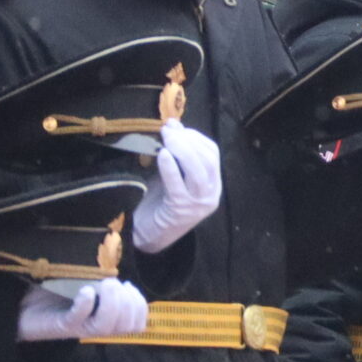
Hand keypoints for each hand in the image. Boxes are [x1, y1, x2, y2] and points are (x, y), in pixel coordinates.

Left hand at [18, 279, 149, 341]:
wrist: (20, 307)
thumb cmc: (53, 293)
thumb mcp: (83, 283)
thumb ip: (100, 280)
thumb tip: (114, 268)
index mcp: (105, 319)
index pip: (137, 324)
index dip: (140, 305)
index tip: (127, 285)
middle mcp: (95, 326)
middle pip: (127, 326)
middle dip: (129, 302)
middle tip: (112, 283)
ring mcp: (78, 327)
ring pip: (106, 327)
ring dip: (112, 303)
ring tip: (103, 285)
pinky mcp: (60, 325)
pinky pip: (78, 319)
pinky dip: (85, 304)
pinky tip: (85, 290)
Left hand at [131, 121, 221, 253]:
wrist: (148, 236)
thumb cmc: (159, 204)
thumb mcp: (171, 176)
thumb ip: (175, 155)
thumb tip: (172, 125)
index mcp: (212, 184)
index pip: (212, 154)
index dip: (196, 136)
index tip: (176, 126)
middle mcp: (210, 194)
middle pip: (208, 160)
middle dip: (189, 141)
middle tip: (168, 130)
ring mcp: (197, 204)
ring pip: (198, 172)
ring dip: (182, 151)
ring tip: (166, 139)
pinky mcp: (180, 211)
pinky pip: (178, 186)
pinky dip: (171, 168)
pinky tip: (162, 155)